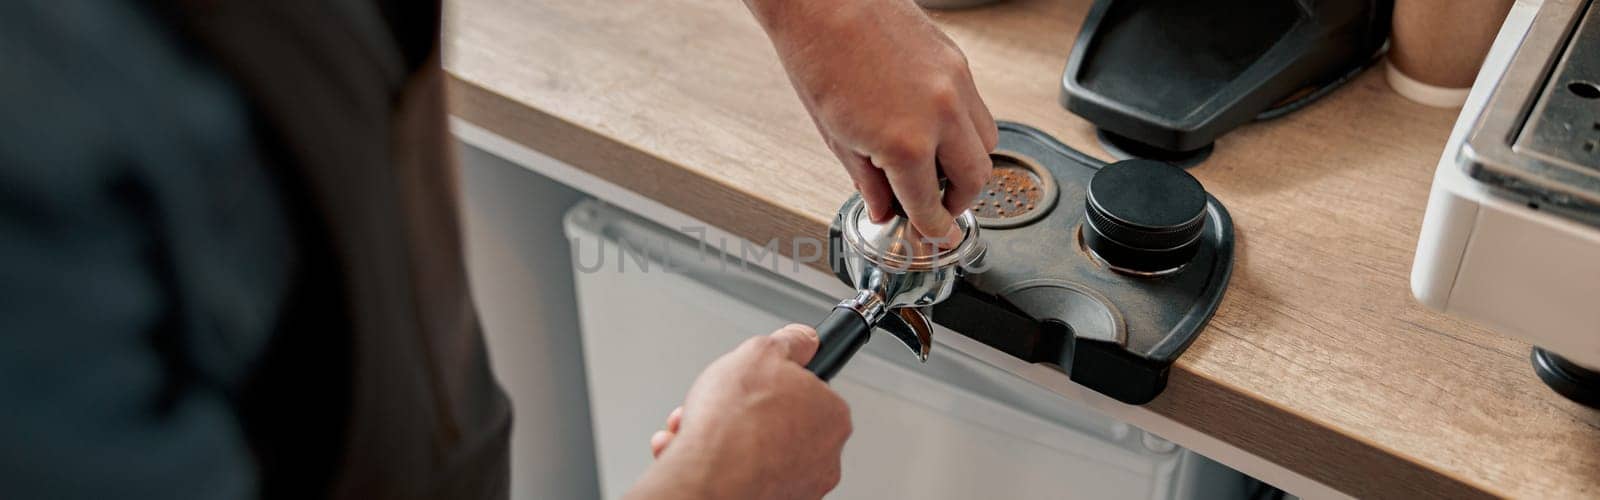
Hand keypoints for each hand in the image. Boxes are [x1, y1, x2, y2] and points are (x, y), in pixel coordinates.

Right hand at [626, 325, 850, 499]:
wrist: (709, 478)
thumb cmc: (736, 424)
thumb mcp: (761, 351)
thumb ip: (789, 341)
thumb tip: (804, 339)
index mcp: (832, 415)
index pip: (807, 389)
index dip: (771, 380)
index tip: (755, 380)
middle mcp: (823, 455)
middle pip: (776, 420)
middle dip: (739, 410)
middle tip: (719, 403)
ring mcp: (798, 483)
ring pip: (754, 449)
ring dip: (722, 434)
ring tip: (697, 428)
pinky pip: (740, 474)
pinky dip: (716, 461)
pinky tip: (694, 451)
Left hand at [747, 0, 998, 244]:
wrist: (823, 1)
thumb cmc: (818, 56)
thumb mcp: (835, 136)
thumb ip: (868, 180)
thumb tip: (885, 207)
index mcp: (905, 143)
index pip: (931, 206)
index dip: (932, 230)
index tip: (932, 235)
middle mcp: (941, 114)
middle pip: (976, 178)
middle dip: (958, 201)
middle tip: (935, 205)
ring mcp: (956, 84)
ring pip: (988, 142)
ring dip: (968, 164)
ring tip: (936, 167)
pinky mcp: (958, 61)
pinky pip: (977, 107)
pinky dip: (963, 128)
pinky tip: (932, 128)